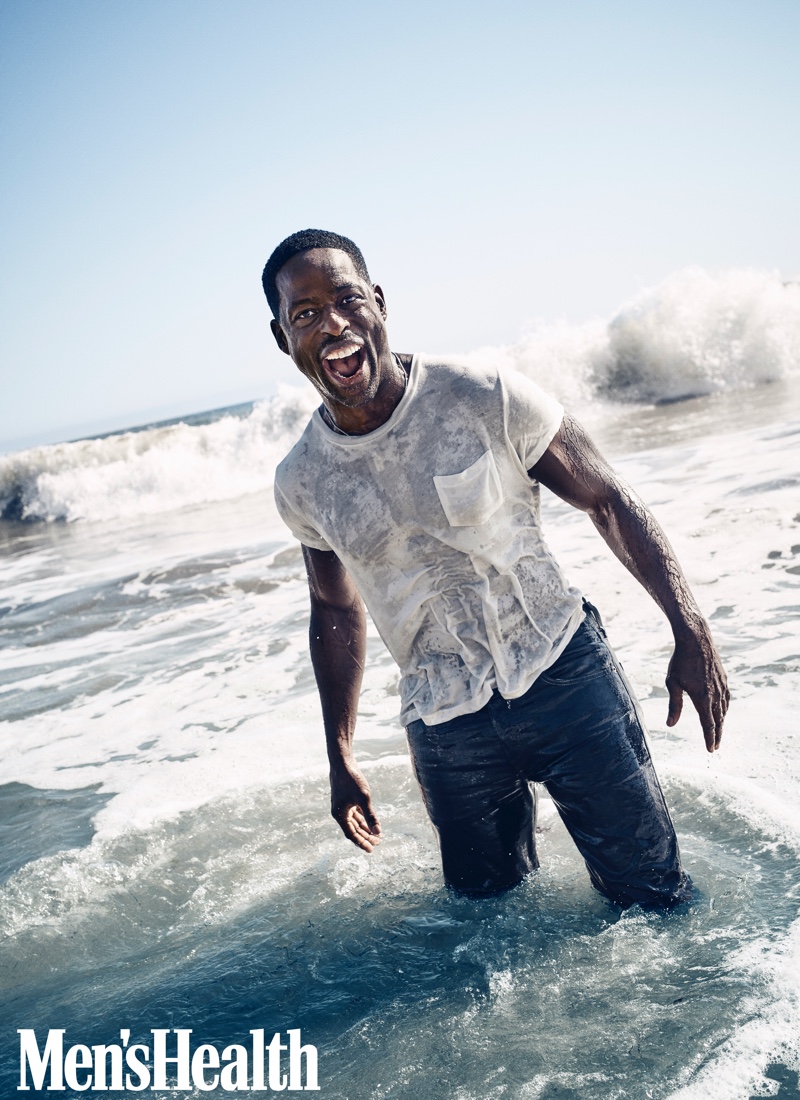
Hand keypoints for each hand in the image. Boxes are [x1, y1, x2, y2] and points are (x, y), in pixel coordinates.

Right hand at [330, 762, 381, 851]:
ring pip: (355, 822)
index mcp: (339, 815)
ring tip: (377, 835)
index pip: (351, 834)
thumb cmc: (352, 779)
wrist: (343, 762)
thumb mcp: (363, 798)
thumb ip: (371, 816)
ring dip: (365, 828)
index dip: (361, 842)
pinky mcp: (346, 799)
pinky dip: (363, 819)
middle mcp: (339, 812)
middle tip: (378, 843)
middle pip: (353, 829)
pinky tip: (372, 822)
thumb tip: (378, 832)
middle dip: (365, 836)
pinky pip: (355, 814)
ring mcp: (343, 805)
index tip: (372, 849)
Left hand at [666, 622, 729, 752]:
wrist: (696, 640)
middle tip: (716, 746)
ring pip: (724, 709)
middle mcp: (716, 694)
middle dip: (717, 734)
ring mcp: (722, 685)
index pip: (708, 724)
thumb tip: (671, 725)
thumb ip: (675, 706)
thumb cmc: (681, 661)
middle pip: (719, 720)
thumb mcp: (673, 684)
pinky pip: (726, 698)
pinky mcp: (723, 678)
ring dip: (721, 721)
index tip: (711, 749)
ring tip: (718, 730)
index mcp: (703, 698)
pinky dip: (725, 708)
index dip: (709, 738)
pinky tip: (722, 709)